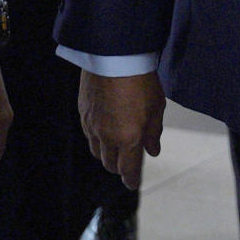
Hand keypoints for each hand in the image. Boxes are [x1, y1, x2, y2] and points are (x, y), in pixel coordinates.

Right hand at [78, 70, 165, 189]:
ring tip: (116, 148)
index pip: (128, 169)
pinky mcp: (83, 113)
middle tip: (127, 163)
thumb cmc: (140, 80)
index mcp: (129, 138)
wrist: (115, 56)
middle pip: (110, 164)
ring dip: (106, 154)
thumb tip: (153, 151)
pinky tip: (103, 132)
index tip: (133, 183)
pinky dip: (96, 140)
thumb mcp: (156, 107)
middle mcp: (107, 137)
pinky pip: (88, 135)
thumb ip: (153, 132)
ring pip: (96, 152)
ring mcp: (93, 126)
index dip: (131, 179)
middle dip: (119, 167)